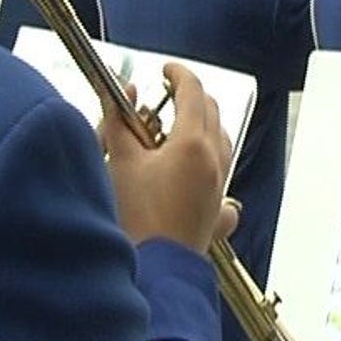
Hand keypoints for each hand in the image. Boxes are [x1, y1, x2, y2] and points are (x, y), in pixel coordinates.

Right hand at [99, 64, 233, 252]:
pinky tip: (192, 170)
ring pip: (220, 140)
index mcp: (193, 144)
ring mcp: (220, 185)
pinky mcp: (217, 208)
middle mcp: (214, 161)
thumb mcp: (119, 163)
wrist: (157, 270)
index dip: (178, 74)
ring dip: (201, 126)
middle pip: (211, 111)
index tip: (167, 70)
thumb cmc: (137, 222)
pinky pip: (222, 174)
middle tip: (166, 95)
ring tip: (174, 129)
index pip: (192, 91)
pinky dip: (208, 161)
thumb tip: (120, 96)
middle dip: (190, 97)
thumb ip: (119, 123)